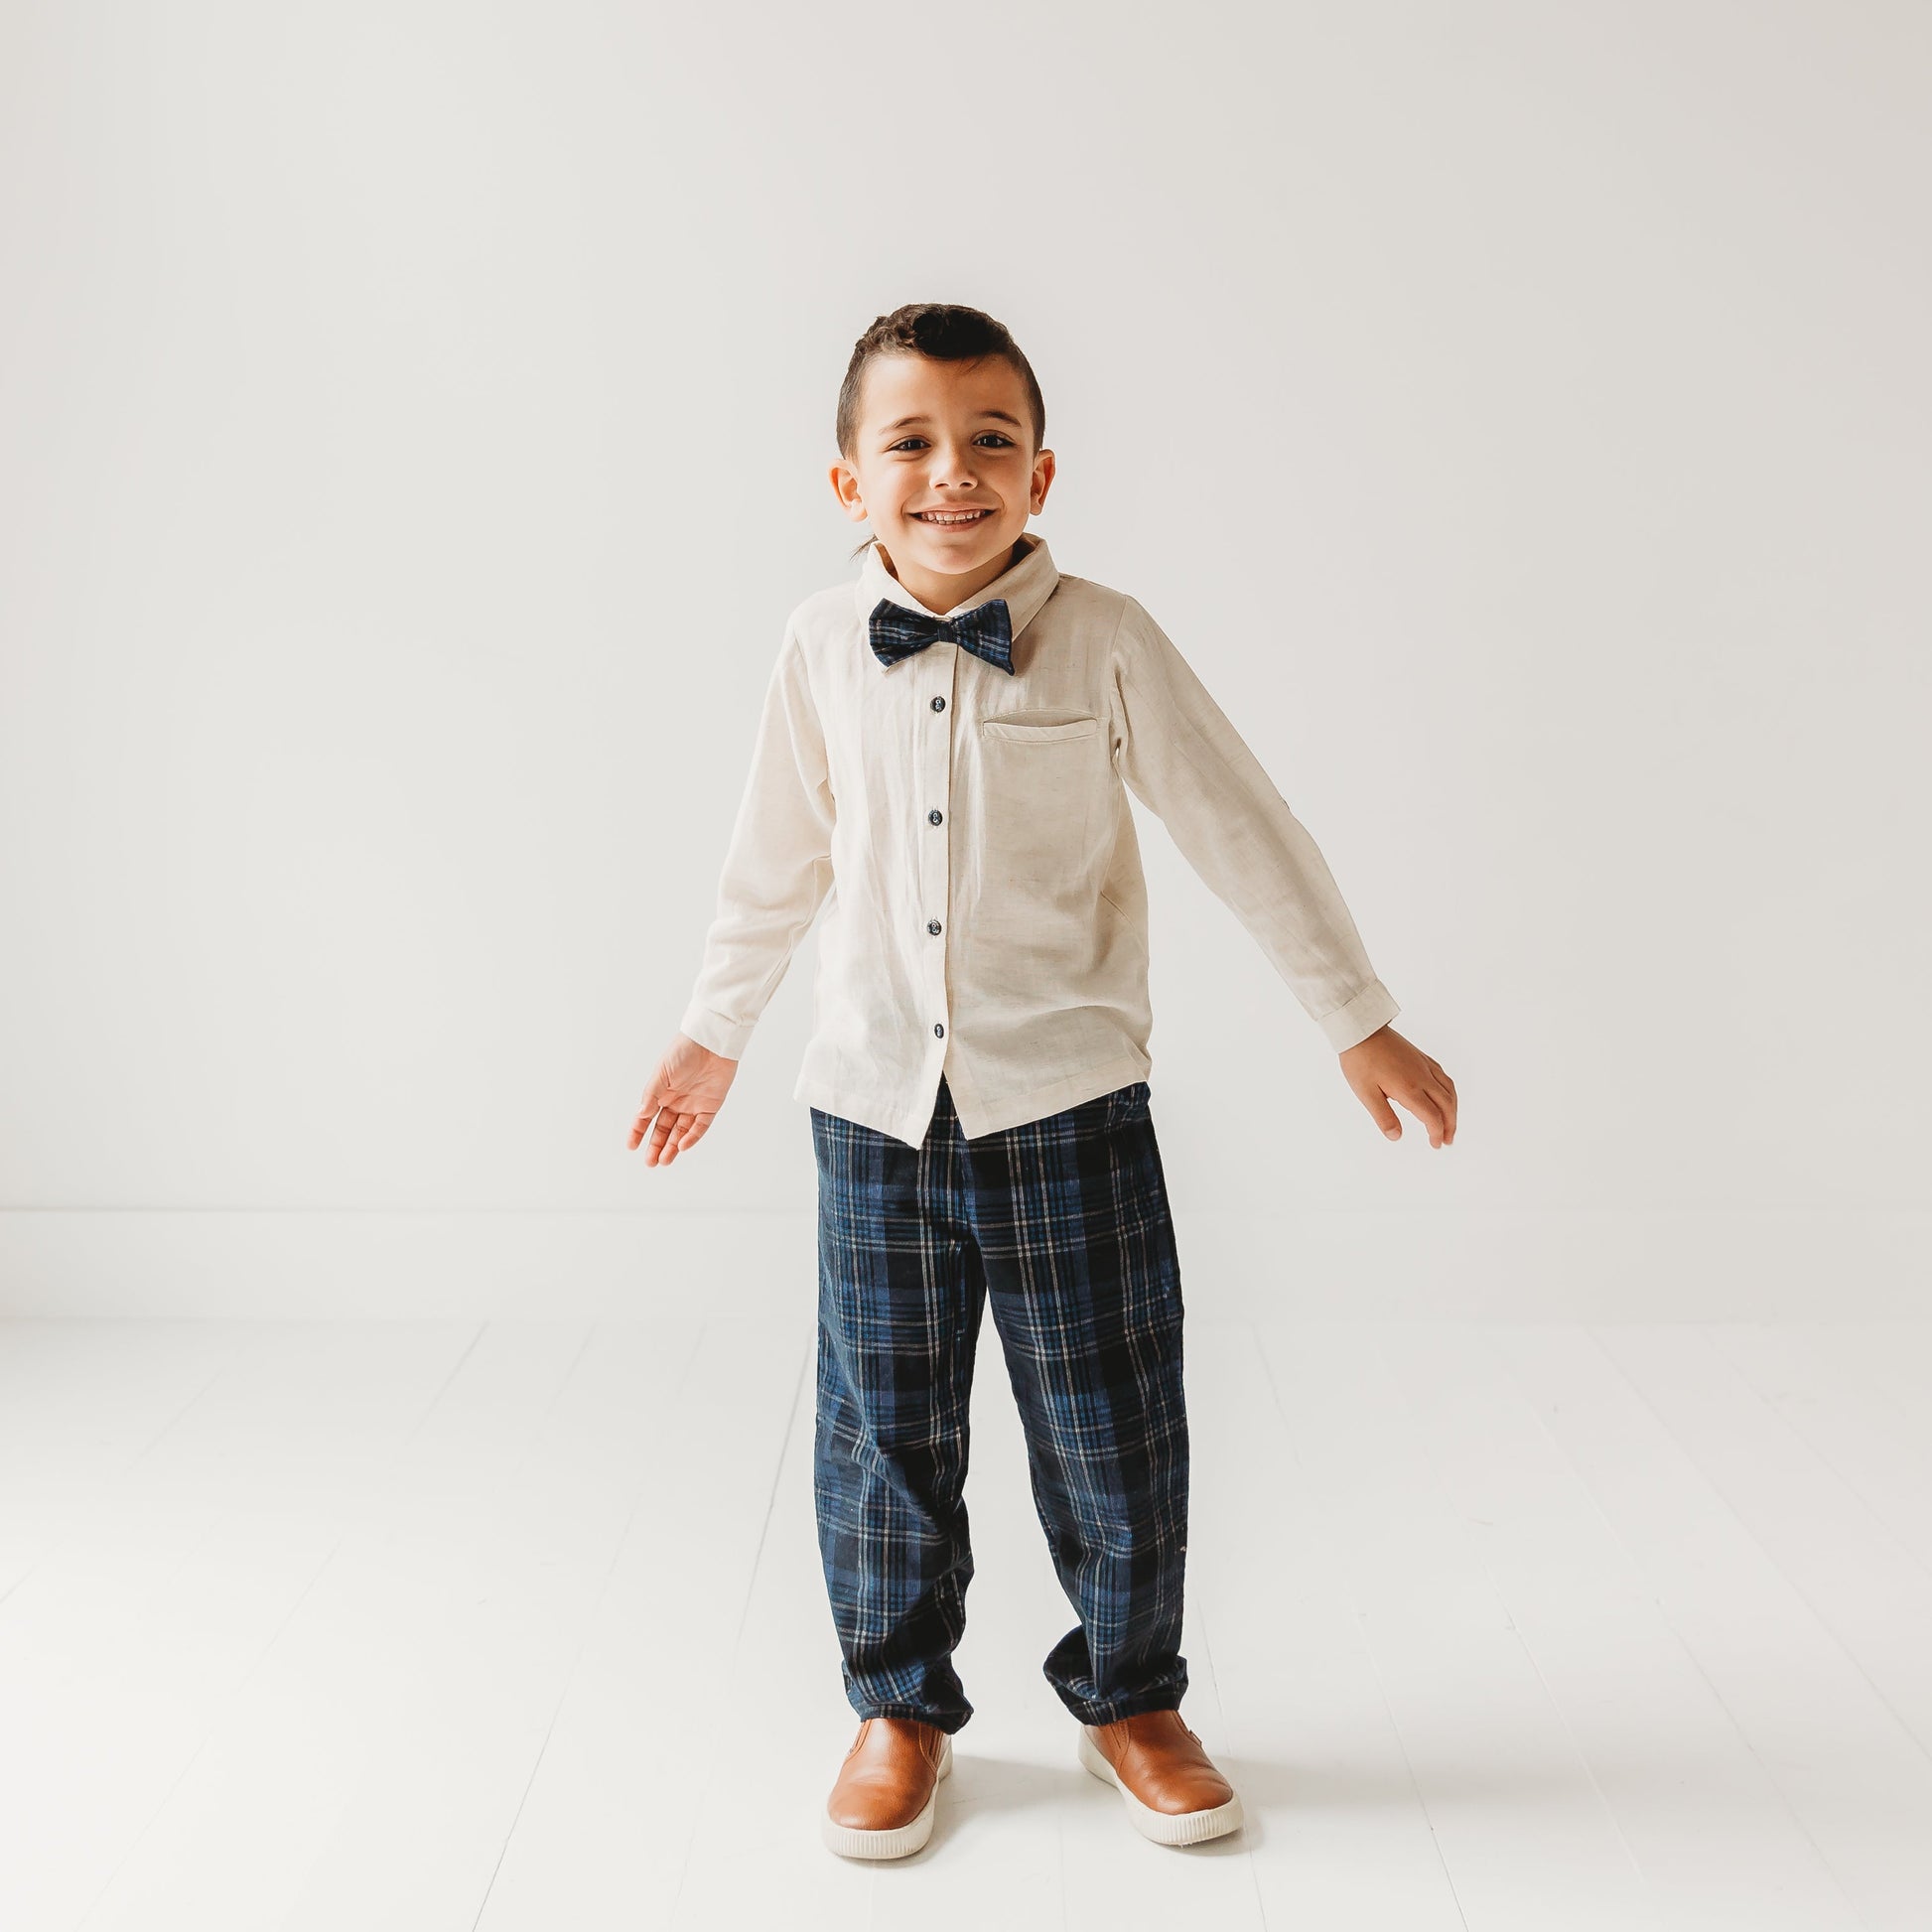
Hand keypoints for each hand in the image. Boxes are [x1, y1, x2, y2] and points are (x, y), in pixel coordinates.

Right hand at [627, 1033, 739, 1165]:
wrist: (712, 1042)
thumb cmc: (684, 1052)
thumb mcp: (662, 1073)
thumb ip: (652, 1095)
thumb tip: (641, 1114)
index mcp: (661, 1092)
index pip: (646, 1116)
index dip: (638, 1131)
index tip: (631, 1146)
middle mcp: (676, 1101)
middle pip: (664, 1129)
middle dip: (656, 1146)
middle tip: (650, 1162)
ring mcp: (693, 1105)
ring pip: (681, 1132)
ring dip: (672, 1146)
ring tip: (664, 1161)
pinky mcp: (710, 1106)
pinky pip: (700, 1127)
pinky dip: (692, 1137)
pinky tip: (682, 1145)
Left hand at [1338, 1025, 1456, 1146]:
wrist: (1361, 1030)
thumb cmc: (1360, 1061)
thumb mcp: (1366, 1093)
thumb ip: (1383, 1116)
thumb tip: (1396, 1137)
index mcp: (1409, 1088)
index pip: (1432, 1116)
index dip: (1436, 1133)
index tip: (1435, 1145)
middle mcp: (1422, 1077)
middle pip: (1446, 1105)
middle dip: (1450, 1125)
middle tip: (1448, 1140)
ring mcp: (1424, 1065)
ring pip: (1449, 1090)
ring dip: (1453, 1109)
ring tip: (1450, 1123)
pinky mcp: (1421, 1057)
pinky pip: (1443, 1077)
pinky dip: (1449, 1092)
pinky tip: (1444, 1096)